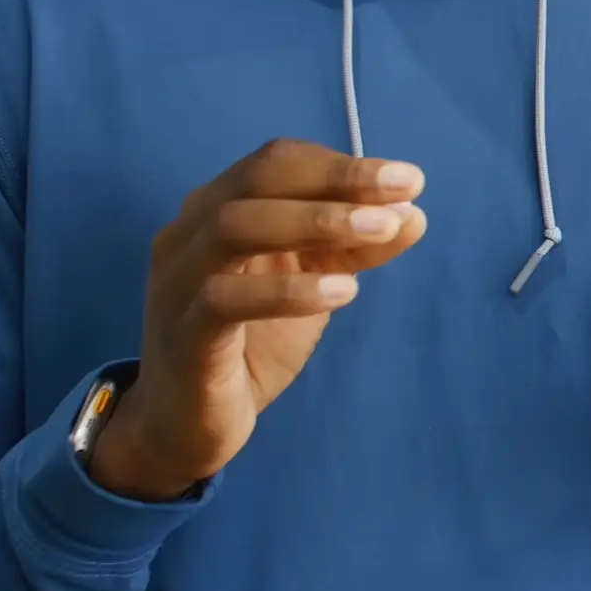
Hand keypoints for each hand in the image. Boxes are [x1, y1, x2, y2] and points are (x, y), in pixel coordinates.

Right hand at [86, 139, 430, 501]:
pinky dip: (288, 290)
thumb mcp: (312, 288)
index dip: (341, 165)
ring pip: (234, 227)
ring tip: (380, 230)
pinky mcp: (181, 335)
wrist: (185, 426)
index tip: (408, 179)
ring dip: (315, 222)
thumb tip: (412, 213)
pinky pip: (223, 299)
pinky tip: (343, 291)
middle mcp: (188, 234)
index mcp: (217, 210)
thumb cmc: (251, 344)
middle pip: (256, 181)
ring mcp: (178, 283)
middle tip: (402, 195)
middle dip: (335, 181)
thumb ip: (353, 250)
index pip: (277, 163)